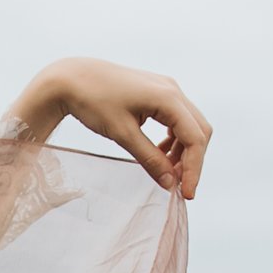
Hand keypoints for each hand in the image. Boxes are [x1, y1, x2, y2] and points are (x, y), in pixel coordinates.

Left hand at [6, 58, 209, 197]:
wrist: (73, 78)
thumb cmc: (94, 102)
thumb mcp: (122, 135)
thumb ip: (150, 159)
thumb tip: (170, 184)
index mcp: (168, 97)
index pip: (195, 138)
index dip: (194, 169)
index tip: (186, 194)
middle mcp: (173, 90)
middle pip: (199, 131)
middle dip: (192, 161)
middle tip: (179, 186)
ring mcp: (166, 89)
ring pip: (190, 125)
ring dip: (183, 151)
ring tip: (166, 171)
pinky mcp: (158, 93)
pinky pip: (176, 119)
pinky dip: (174, 139)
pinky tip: (160, 153)